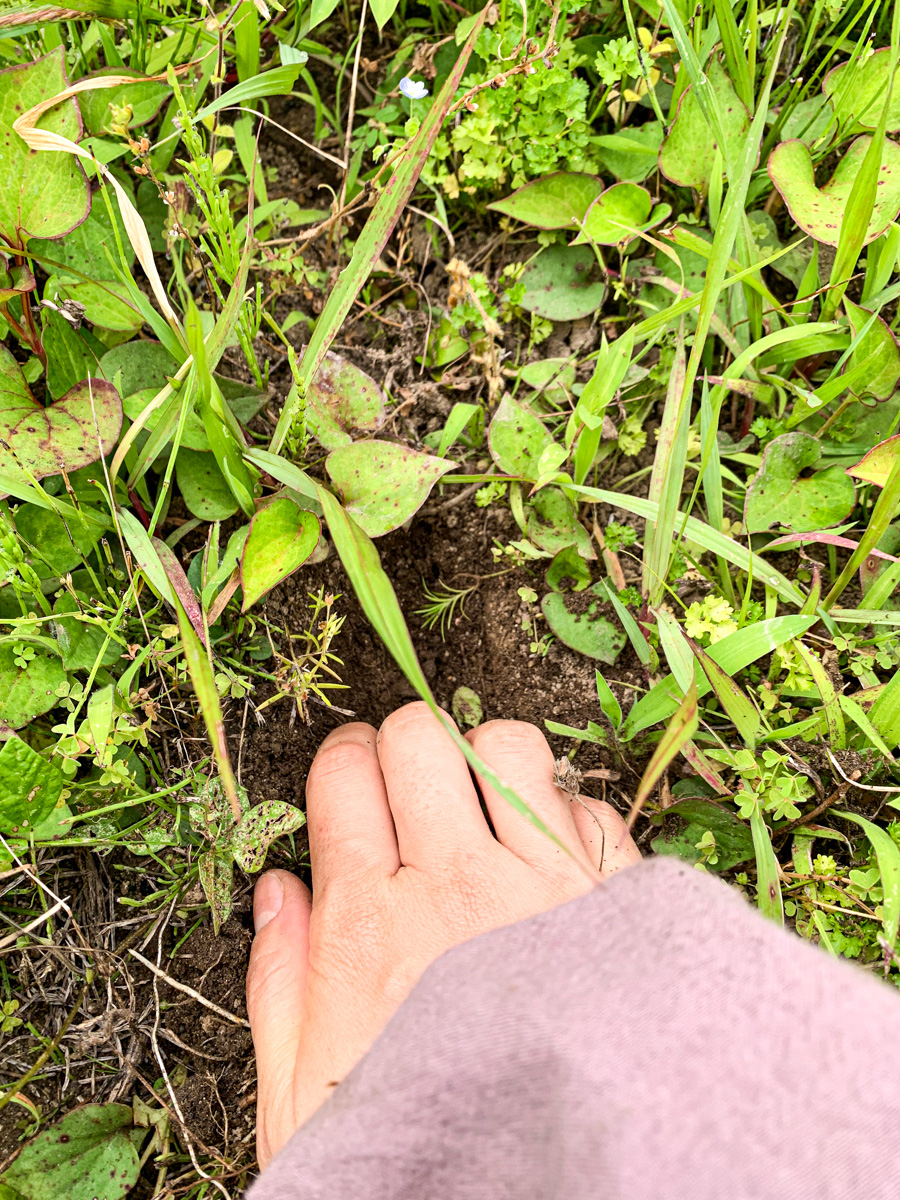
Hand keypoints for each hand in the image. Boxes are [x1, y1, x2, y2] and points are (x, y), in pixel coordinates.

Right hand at [245, 702, 639, 1166]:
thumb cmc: (422, 1151)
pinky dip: (565, 815)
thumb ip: (278, 981)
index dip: (341, 761)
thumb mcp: (299, 1097)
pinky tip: (547, 862)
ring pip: (509, 744)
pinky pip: (589, 805)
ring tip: (482, 810)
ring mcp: (547, 888)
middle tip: (409, 787)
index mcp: (370, 925)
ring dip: (487, 761)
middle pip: (419, 737)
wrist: (547, 1196)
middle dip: (404, 747)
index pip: (344, 774)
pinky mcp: (617, 904)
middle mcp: (459, 888)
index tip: (350, 778)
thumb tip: (277, 891)